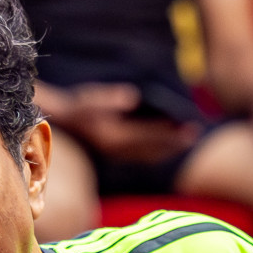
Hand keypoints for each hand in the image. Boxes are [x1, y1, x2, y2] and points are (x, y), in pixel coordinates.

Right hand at [55, 82, 199, 163]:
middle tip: (194, 135)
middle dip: (173, 143)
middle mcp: (117, 150)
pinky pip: (140, 156)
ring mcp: (115, 155)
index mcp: (114, 136)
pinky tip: (164, 146)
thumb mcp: (92, 98)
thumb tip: (133, 96)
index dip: (170, 132)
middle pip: (152, 149)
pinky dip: (155, 151)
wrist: (59, 123)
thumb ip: (113, 98)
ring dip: (166, 149)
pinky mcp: (115, 154)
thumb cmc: (77, 107)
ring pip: (147, 155)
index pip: (149, 135)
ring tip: (184, 141)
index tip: (189, 127)